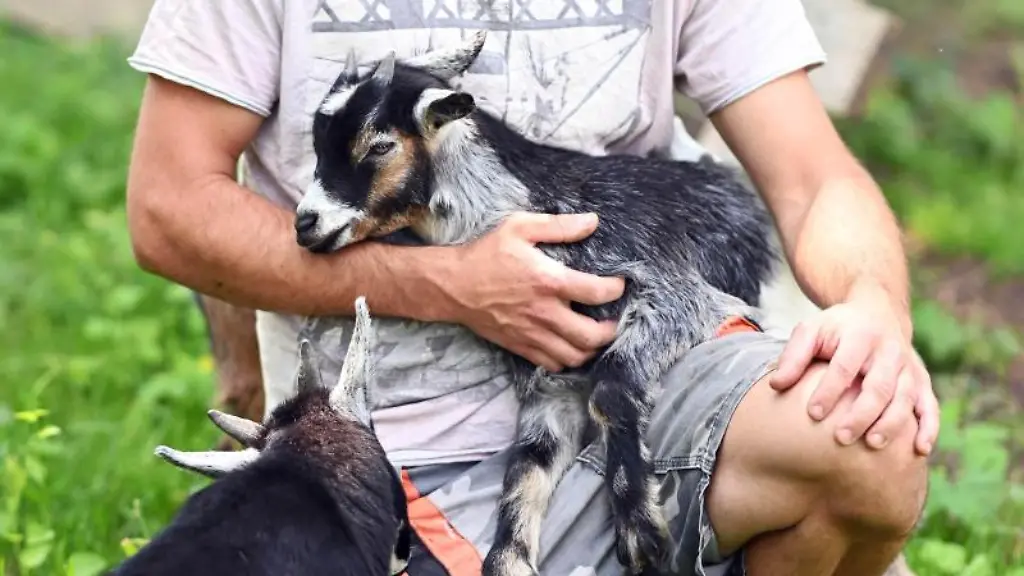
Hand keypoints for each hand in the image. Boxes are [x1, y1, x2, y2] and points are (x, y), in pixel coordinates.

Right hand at [440, 212, 624, 372]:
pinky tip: (570, 346)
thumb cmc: (486, 254)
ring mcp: (532, 333)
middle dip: (611, 330)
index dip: (616, 289)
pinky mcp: (520, 345)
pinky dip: (567, 360)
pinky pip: (552, 364)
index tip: (618, 284)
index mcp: (548, 281)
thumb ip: (558, 226)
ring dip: (591, 349)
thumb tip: (592, 221)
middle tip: (614, 319)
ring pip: (574, 356)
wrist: (453, 285)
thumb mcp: (520, 227)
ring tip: (595, 335)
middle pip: (591, 336)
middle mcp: (544, 312)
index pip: (597, 292)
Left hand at [769, 296, 938, 455]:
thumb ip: (794, 356)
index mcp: (860, 336)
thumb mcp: (811, 330)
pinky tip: (920, 449)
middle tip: (841, 438)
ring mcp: (909, 366)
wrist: (877, 311)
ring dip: (891, 424)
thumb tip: (776, 385)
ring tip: (872, 445)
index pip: (845, 367)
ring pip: (905, 399)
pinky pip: (929, 405)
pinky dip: (928, 427)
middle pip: (879, 387)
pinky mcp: (921, 380)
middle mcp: (889, 351)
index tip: (812, 414)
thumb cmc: (837, 328)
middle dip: (861, 414)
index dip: (830, 391)